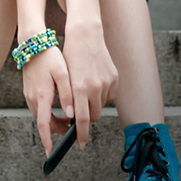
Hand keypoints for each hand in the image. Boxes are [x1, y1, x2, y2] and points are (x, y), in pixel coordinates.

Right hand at [21, 45, 73, 155]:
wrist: (33, 42)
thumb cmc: (49, 56)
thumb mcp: (62, 73)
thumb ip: (67, 94)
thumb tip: (71, 114)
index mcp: (42, 95)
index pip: (43, 124)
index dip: (47, 139)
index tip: (50, 152)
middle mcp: (33, 97)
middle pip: (44, 122)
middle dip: (56, 130)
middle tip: (71, 130)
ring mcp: (29, 94)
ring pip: (41, 115)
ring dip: (52, 121)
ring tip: (68, 121)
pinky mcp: (29, 90)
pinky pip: (39, 107)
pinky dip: (48, 113)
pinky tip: (58, 109)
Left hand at [62, 22, 118, 148]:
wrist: (85, 36)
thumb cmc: (71, 56)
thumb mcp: (65, 77)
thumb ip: (70, 98)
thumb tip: (74, 117)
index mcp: (80, 88)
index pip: (82, 120)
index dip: (81, 134)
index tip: (80, 144)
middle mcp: (95, 87)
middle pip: (94, 116)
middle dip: (87, 116)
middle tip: (81, 110)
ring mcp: (107, 83)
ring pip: (101, 105)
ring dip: (94, 103)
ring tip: (86, 88)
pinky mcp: (114, 78)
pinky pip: (109, 94)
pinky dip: (102, 93)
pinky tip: (95, 80)